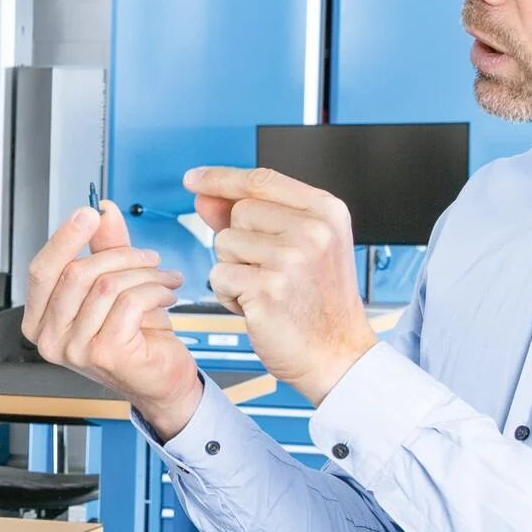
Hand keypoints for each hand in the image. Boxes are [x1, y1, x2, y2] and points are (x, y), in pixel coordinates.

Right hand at [18, 201, 202, 439]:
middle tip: (148, 256)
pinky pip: (129, 302)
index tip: (89, 213)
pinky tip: (166, 294)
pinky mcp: (106, 353)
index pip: (42, 271)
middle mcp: (50, 339)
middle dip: (120, 255)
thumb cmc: (135, 338)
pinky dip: (155, 290)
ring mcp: (75, 349)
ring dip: (145, 273)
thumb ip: (104, 248)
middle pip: (76, 273)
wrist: (160, 381)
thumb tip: (102, 209)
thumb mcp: (114, 285)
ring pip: (107, 285)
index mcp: (40, 321)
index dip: (64, 238)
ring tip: (164, 277)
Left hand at [183, 167, 377, 401]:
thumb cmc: (318, 302)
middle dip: (240, 242)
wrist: (337, 353)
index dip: (222, 178)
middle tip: (271, 271)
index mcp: (326, 211)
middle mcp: (312, 230)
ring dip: (234, 269)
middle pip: (239, 213)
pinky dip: (228, 294)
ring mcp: (291, 258)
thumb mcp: (301, 247)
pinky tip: (257, 306)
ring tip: (267, 290)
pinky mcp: (267, 288)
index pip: (261, 180)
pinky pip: (219, 276)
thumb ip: (254, 218)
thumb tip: (205, 195)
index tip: (195, 179)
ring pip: (224, 244)